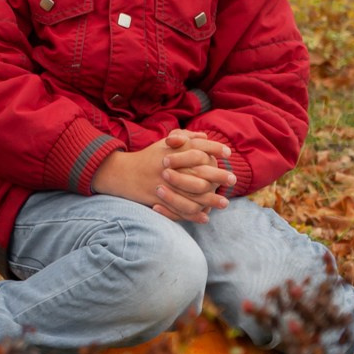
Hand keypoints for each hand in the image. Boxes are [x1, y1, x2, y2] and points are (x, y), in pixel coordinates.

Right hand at [90, 134, 231, 222]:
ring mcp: (164, 183)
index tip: (228, 153)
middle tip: (232, 179)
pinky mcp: (159, 198)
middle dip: (217, 176)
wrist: (121, 172)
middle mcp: (169, 166)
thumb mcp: (163, 145)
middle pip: (198, 171)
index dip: (213, 149)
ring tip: (224, 202)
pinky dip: (193, 214)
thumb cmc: (146, 158)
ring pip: (191, 193)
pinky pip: (179, 209)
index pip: (196, 146)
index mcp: (171, 151)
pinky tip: (205, 217)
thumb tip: (204, 136)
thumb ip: (183, 138)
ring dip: (210, 199)